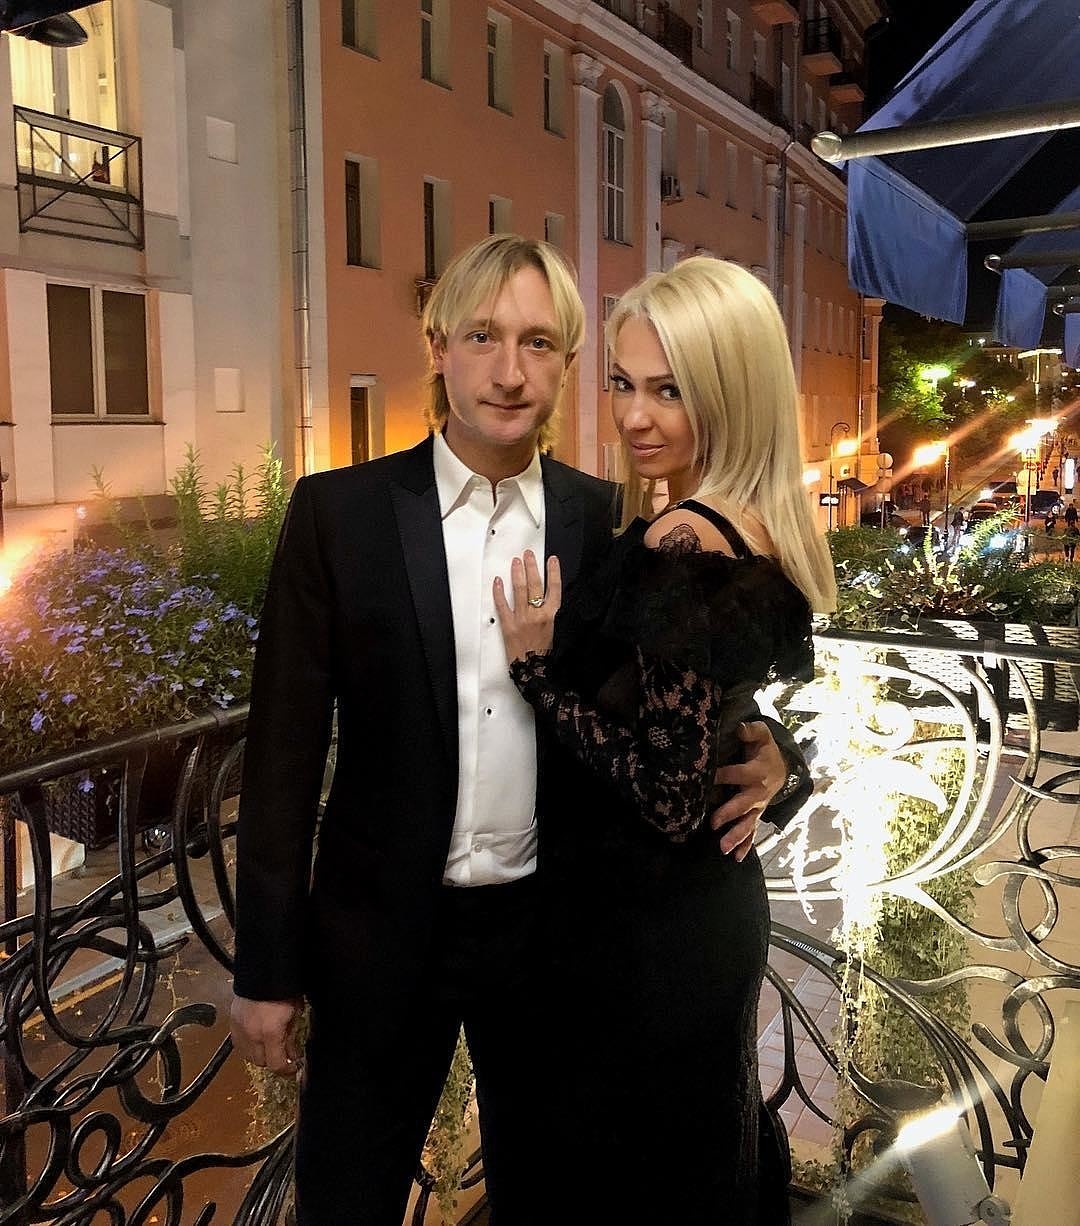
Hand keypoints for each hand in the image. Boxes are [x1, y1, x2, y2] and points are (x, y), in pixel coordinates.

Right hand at [230, 994, 302, 1074]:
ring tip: (270, 1044)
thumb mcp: (295, 1012)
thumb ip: (291, 1035)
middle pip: (261, 1062)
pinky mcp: (232, 1022)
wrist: (263, 970)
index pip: (276, 1064)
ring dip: (260, 1054)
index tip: (293, 1067)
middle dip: (273, 1060)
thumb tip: (292, 1053)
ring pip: (248, 1055)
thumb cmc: (284, 988)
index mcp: (270, 1033)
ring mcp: (239, 1029)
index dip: (287, 1070)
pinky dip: (248, 1045)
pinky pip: (239, 1043)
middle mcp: (252, 1035)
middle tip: (283, 1053)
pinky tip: (257, 1037)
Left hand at [493, 550, 561, 663]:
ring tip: (516, 562)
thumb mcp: (558, 632)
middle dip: (532, 566)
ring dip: (517, 573)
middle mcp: (536, 614)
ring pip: (519, 590)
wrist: (533, 670)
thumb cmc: (545, 654)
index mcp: (552, 616)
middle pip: (535, 584)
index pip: (554, 588)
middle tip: (529, 554)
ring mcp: (521, 618)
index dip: (553, 572)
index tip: (551, 560)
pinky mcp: (508, 625)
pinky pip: (502, 605)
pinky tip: (498, 581)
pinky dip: (499, 592)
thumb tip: (551, 601)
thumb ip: (553, 615)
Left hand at [708, 721, 785, 860]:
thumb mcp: (762, 735)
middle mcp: (757, 792)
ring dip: (736, 837)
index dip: (722, 775)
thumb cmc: (765, 750)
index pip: (736, 773)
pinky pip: (752, 832)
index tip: (707, 778)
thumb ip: (751, 731)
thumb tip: (740, 728)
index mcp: (756, 772)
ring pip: (747, 824)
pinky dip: (745, 846)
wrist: (782, 768)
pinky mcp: (756, 815)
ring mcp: (757, 807)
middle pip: (742, 804)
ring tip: (723, 848)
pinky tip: (736, 858)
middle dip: (728, 814)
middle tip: (713, 823)